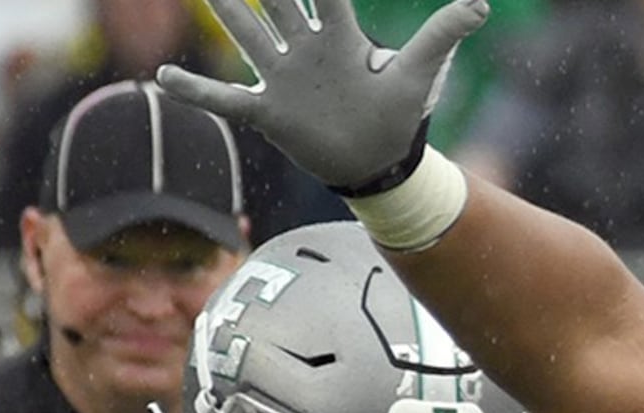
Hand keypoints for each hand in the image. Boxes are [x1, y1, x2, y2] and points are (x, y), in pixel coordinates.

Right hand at [159, 0, 490, 195]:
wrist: (379, 165)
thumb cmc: (399, 117)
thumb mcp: (419, 72)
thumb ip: (442, 34)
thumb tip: (481, 3)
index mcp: (338, 37)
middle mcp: (304, 50)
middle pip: (274, 2)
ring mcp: (281, 79)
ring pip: (245, 35)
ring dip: (224, 12)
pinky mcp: (268, 112)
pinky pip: (224, 100)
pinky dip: (195, 91)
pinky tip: (163, 77)